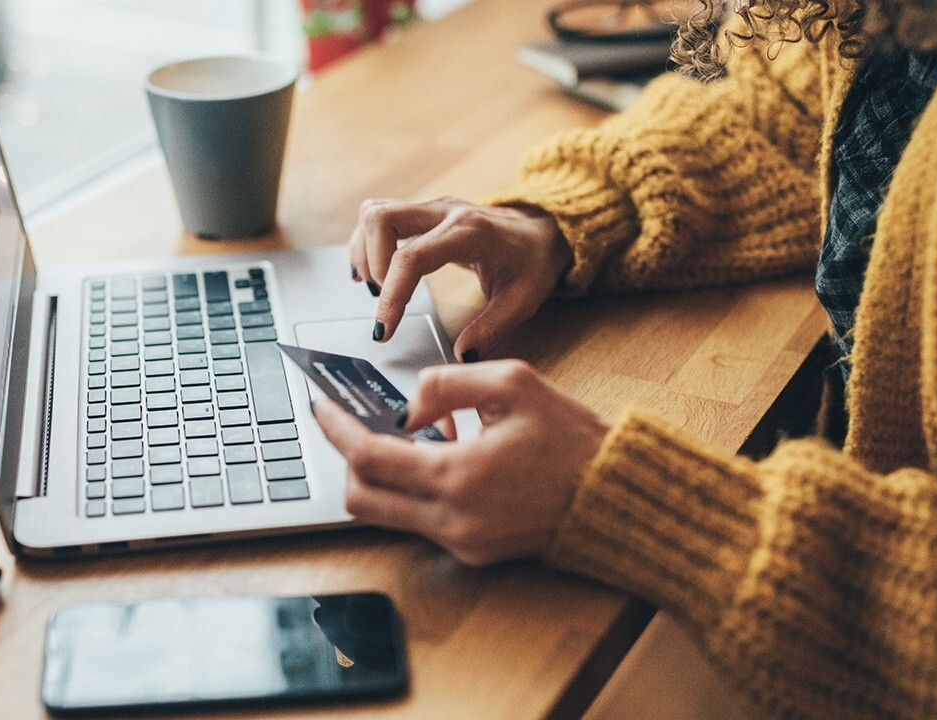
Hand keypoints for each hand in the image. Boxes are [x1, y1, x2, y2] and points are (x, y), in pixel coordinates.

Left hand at [312, 360, 609, 565]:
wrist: (615, 495)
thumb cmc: (572, 438)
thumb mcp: (512, 383)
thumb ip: (446, 383)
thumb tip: (407, 408)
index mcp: (459, 476)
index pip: (369, 458)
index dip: (336, 429)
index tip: (320, 406)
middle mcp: (453, 519)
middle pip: (362, 498)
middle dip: (348, 458)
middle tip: (352, 424)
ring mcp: (462, 543)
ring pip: (386, 514)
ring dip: (383, 475)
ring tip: (409, 436)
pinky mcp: (474, 554)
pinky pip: (420, 522)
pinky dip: (415, 490)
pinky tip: (442, 458)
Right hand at [349, 197, 568, 361]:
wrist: (542, 231)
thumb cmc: (532, 262)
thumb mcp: (523, 300)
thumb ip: (492, 329)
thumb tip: (462, 355)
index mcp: (469, 233)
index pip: (412, 257)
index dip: (392, 295)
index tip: (384, 329)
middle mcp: (444, 212)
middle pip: (381, 218)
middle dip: (371, 263)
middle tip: (383, 298)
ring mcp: (431, 208)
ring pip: (375, 212)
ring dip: (365, 251)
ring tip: (377, 286)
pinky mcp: (423, 212)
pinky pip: (380, 216)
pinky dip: (367, 243)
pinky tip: (374, 272)